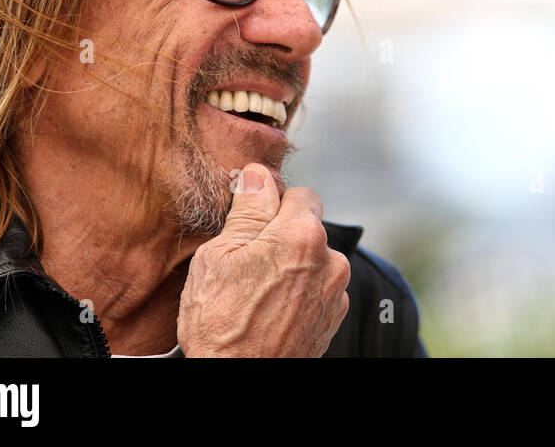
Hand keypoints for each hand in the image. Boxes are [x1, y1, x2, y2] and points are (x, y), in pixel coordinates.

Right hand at [177, 163, 350, 355]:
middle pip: (307, 228)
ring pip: (312, 259)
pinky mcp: (333, 317)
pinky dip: (299, 292)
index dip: (272, 205)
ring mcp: (335, 291)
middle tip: (247, 263)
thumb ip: (247, 210)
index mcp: (303, 235)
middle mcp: (331, 260)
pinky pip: (317, 288)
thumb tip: (257, 174)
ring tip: (256, 293)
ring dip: (291, 266)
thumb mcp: (219, 256)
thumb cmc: (223, 325)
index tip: (252, 223)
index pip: (299, 194)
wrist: (240, 380)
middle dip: (281, 237)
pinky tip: (271, 309)